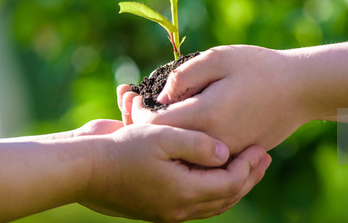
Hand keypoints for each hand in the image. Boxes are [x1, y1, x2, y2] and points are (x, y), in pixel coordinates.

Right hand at [82, 123, 270, 222]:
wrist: (83, 168)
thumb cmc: (122, 149)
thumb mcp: (163, 137)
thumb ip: (197, 144)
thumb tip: (225, 152)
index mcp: (183, 193)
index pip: (230, 184)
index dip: (248, 166)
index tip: (262, 147)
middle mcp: (178, 208)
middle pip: (225, 197)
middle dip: (248, 177)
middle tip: (264, 158)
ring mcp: (166, 209)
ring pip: (211, 203)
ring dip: (232, 184)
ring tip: (245, 166)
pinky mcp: (156, 204)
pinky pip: (193, 202)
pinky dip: (211, 188)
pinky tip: (213, 173)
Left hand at [117, 45, 302, 153]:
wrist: (302, 90)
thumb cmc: (260, 68)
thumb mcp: (220, 58)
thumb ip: (185, 74)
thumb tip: (159, 96)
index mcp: (206, 115)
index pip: (156, 125)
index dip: (137, 112)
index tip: (131, 95)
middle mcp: (214, 142)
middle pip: (166, 143)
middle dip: (143, 124)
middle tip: (129, 102)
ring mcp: (225, 153)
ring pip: (181, 153)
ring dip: (161, 135)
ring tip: (147, 112)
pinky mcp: (235, 156)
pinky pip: (200, 156)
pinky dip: (183, 142)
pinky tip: (176, 123)